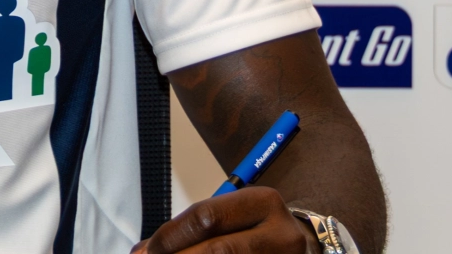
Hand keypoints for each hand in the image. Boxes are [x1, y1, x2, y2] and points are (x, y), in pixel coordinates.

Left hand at [130, 187, 319, 253]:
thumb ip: (194, 228)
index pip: (206, 217)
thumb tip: (143, 250)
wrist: (307, 248)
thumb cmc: (257, 230)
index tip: (145, 251)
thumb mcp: (234, 216)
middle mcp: (280, 234)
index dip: (170, 236)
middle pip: (218, 251)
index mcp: (263, 202)